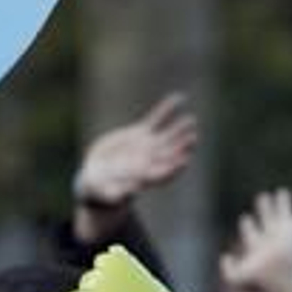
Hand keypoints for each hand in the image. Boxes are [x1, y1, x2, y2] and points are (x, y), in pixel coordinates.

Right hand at [74, 92, 198, 209]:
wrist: (98, 175)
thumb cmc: (102, 189)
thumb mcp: (106, 193)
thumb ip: (115, 193)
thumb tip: (125, 194)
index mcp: (145, 178)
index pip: (164, 174)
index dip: (174, 168)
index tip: (185, 161)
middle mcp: (152, 162)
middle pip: (171, 154)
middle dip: (182, 146)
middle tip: (193, 137)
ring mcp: (148, 146)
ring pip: (168, 136)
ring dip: (180, 128)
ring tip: (191, 120)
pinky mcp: (141, 133)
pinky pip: (156, 119)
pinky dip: (167, 109)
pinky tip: (180, 98)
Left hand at [218, 190, 291, 291]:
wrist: (281, 276)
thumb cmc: (260, 278)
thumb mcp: (237, 278)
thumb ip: (227, 271)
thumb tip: (225, 256)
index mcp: (257, 242)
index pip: (250, 228)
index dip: (248, 224)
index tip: (246, 219)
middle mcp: (271, 235)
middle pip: (267, 217)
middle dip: (264, 206)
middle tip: (262, 197)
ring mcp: (284, 232)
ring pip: (284, 213)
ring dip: (283, 203)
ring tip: (283, 192)